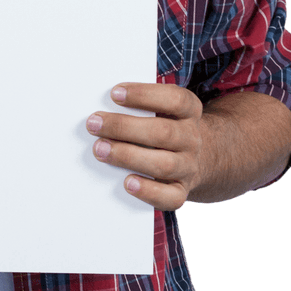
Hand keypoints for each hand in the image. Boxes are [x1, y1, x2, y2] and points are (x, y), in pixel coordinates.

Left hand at [86, 83, 203, 210]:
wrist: (196, 159)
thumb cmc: (164, 127)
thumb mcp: (162, 109)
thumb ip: (138, 104)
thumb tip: (103, 109)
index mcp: (189, 111)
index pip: (175, 99)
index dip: (144, 95)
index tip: (114, 93)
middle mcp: (192, 138)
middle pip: (163, 132)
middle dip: (124, 127)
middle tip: (94, 124)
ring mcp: (189, 166)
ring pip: (164, 164)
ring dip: (128, 156)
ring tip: (100, 149)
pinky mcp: (181, 191)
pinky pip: (170, 197)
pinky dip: (148, 191)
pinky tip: (127, 182)